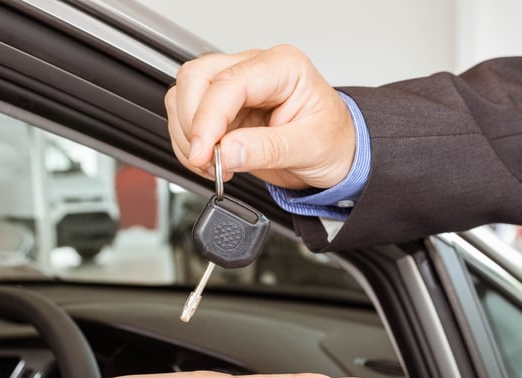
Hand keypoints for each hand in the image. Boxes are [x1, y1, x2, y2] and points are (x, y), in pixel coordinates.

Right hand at [165, 45, 355, 189]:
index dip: (207, 119)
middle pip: (196, 79)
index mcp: (282, 67)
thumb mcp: (309, 148)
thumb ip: (266, 149)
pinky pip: (189, 117)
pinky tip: (211, 161)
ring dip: (187, 135)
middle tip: (206, 161)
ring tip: (212, 165)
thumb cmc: (333, 141)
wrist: (337, 154)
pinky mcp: (224, 109)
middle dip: (192, 124)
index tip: (203, 153)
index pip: (228, 82)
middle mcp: (255, 69)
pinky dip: (189, 143)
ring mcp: (236, 87)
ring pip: (185, 95)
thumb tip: (226, 153)